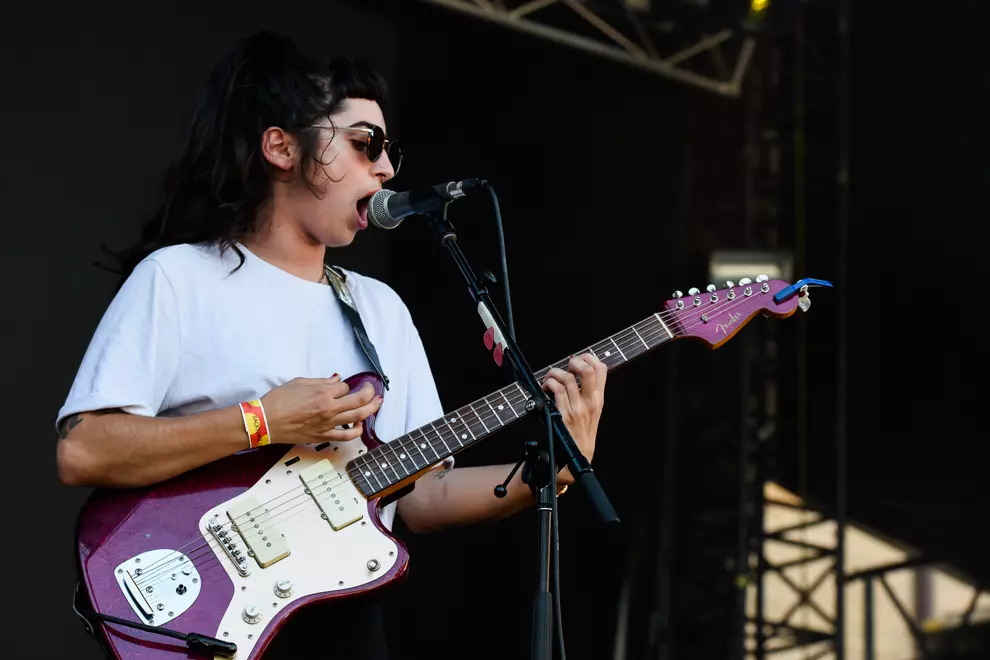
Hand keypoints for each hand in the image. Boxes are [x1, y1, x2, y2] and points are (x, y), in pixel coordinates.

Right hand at [261, 375, 381, 443]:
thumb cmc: (277, 401)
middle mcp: (329, 408)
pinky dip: (356, 430)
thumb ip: (321, 381)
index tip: (341, 386)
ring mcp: (328, 423)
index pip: (344, 387)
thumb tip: (336, 379)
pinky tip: (360, 425)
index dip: (344, 385)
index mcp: (323, 392)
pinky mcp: (323, 436)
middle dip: (369, 392)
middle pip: (359, 399)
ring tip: (377, 404)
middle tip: (372, 390)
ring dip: (371, 409)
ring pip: (358, 416)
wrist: (265, 421)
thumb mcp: (299, 382)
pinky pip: (346, 435)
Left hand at [541, 353, 606, 485]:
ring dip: (554, 374)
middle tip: (566, 367)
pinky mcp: (564, 416)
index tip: (578, 359)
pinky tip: (545, 390)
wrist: (575, 461)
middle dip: (574, 362)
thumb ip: (587, 394)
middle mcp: (590, 403)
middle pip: (588, 370)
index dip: (589, 358)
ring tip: (550, 380)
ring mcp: (577, 409)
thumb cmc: (580, 436)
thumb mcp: (592, 413)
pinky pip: (556, 391)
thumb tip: (576, 372)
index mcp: (598, 400)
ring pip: (567, 378)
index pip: (602, 369)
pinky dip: (548, 385)